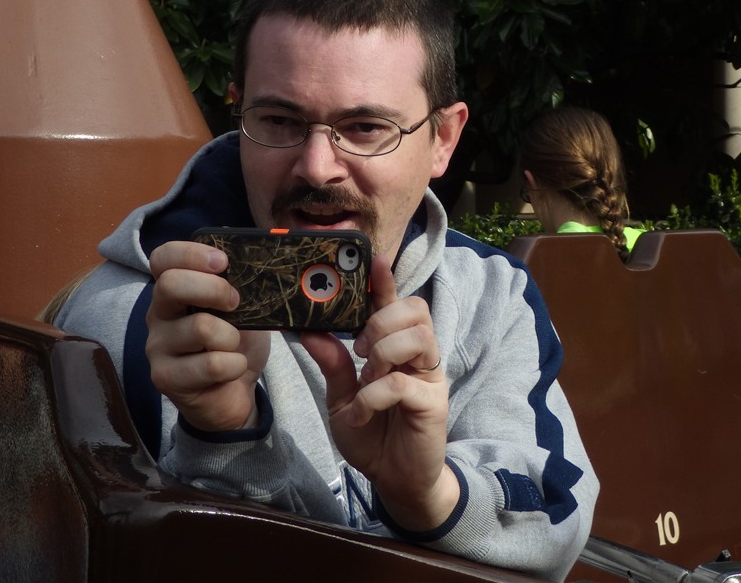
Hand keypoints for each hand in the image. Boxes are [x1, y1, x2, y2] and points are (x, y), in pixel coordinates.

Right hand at [146, 240, 270, 431]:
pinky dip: (235, 365)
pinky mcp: (164, 377)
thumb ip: (239, 284)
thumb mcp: (244, 308)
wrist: (234, 393)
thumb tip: (251, 259)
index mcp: (174, 290)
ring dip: (232, 337)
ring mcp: (157, 347)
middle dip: (215, 290)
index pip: (163, 258)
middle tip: (236, 304)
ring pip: (200, 327)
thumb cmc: (236, 343)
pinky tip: (232, 369)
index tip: (223, 262)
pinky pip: (211, 364)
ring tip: (233, 347)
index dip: (191, 253)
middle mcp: (158, 314)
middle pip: (171, 285)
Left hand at [301, 255, 458, 531]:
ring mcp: (429, 377)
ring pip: (418, 337)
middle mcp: (418, 357)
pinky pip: (402, 383)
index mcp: (396, 349)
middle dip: (382, 321)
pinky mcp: (433, 403)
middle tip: (359, 348)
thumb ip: (331, 363)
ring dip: (384, 351)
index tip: (372, 259)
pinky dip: (374, 395)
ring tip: (366, 376)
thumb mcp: (341, 397)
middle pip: (415, 310)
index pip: (396, 304)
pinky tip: (363, 411)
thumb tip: (306, 329)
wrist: (393, 480)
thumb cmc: (372, 434)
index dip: (386, 281)